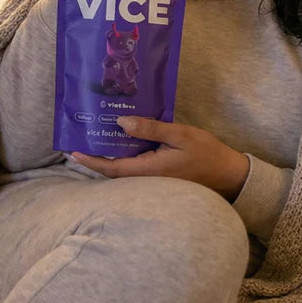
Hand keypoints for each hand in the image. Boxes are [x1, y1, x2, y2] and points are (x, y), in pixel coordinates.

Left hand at [72, 117, 249, 200]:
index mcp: (149, 169)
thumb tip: (121, 123)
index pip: (112, 168)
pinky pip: (135, 167)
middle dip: (94, 156)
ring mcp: (153, 179)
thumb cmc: (206, 153)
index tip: (72, 150)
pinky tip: (122, 140)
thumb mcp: (180, 134)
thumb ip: (151, 129)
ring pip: (124, 169)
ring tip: (94, 135)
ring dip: (108, 154)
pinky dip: (124, 154)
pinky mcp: (159, 175)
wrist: (229, 175)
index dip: (90, 160)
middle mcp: (147, 178)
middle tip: (79, 137)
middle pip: (113, 170)